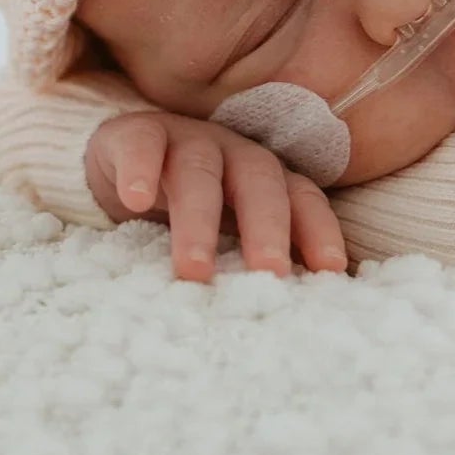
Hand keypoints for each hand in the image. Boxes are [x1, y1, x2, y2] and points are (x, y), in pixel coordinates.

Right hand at [84, 110, 348, 284]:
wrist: (123, 164)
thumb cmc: (188, 209)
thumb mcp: (226, 234)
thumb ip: (252, 261)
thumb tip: (287, 321)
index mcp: (264, 178)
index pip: (302, 197)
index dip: (317, 229)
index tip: (330, 270)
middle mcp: (233, 153)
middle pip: (258, 182)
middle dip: (267, 226)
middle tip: (270, 272)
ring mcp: (186, 139)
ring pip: (199, 172)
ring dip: (198, 219)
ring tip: (193, 269)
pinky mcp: (136, 134)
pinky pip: (141, 145)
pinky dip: (140, 169)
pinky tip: (134, 199)